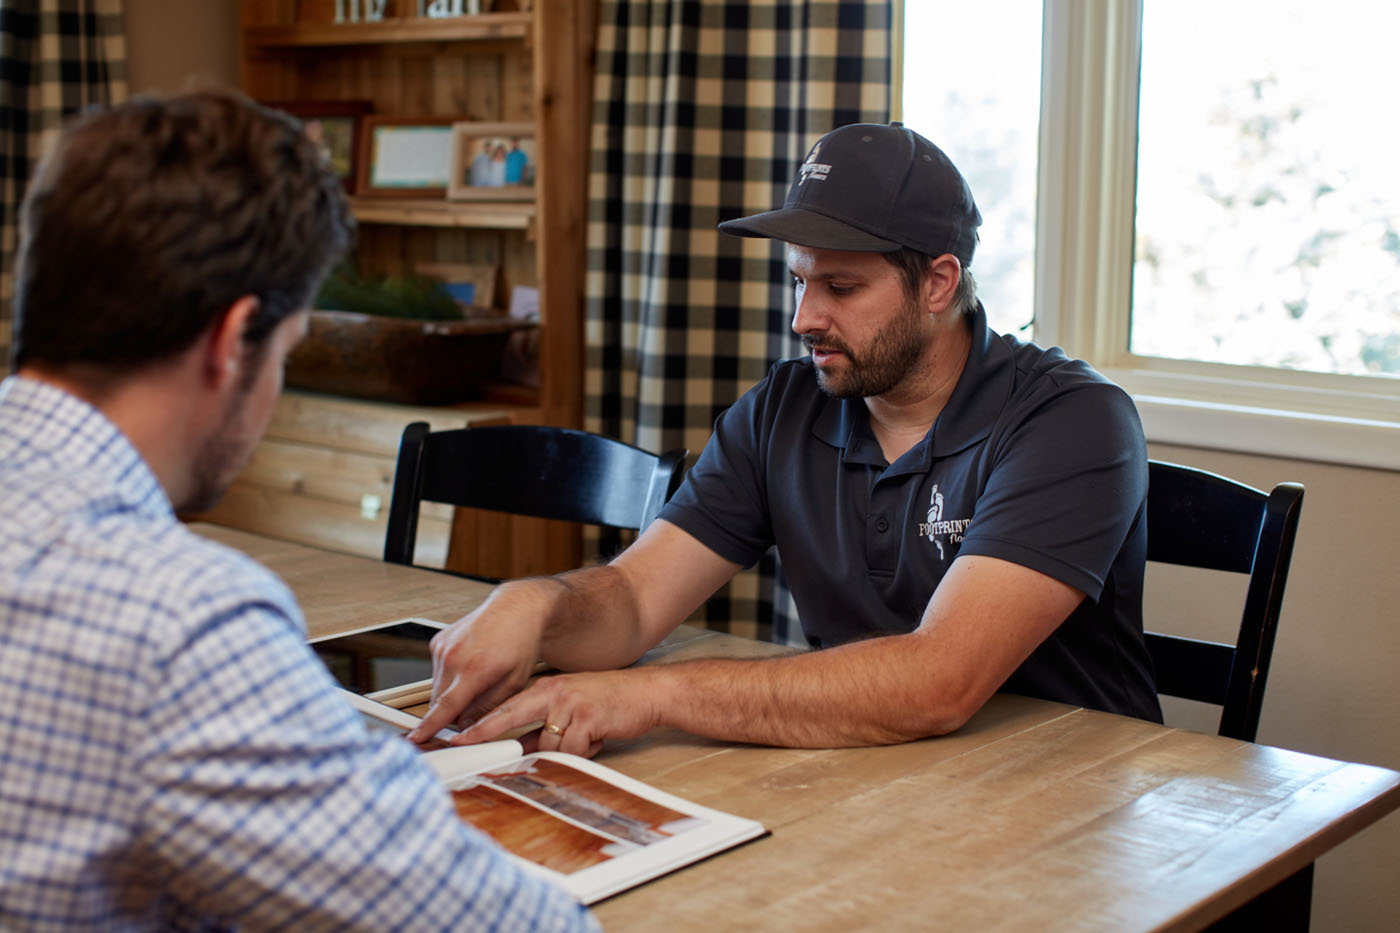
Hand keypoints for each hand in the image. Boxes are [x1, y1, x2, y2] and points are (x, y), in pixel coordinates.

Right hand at [407, 581, 554, 743]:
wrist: (516, 609)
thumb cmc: (520, 642)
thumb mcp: (514, 682)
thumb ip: (487, 707)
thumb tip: (467, 726)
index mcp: (474, 668)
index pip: (446, 706)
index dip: (429, 726)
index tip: (416, 738)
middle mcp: (453, 655)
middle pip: (439, 700)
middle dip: (451, 711)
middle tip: (472, 706)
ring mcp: (443, 646)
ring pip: (436, 686)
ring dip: (451, 691)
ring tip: (477, 677)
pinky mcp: (438, 641)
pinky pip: (437, 670)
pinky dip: (449, 675)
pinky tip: (469, 664)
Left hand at [453, 668, 665, 758]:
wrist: (646, 693)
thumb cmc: (610, 701)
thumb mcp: (571, 708)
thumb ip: (544, 726)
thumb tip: (520, 749)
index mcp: (546, 688)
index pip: (506, 708)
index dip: (481, 725)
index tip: (458, 739)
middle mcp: (553, 692)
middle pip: (512, 719)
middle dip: (488, 736)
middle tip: (465, 747)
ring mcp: (569, 703)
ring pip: (547, 745)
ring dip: (565, 752)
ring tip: (586, 739)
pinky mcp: (586, 718)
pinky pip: (572, 750)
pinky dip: (583, 753)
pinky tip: (596, 739)